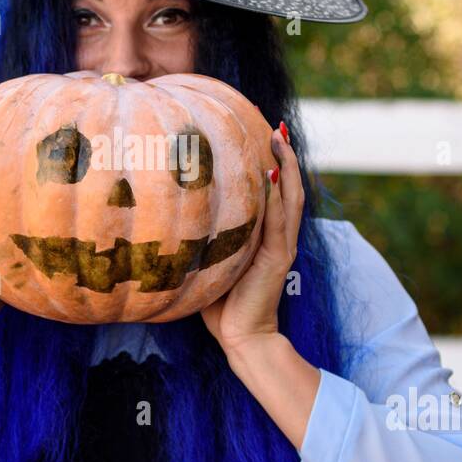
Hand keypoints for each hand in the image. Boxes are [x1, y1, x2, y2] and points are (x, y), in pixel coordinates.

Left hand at [201, 121, 299, 359]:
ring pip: (291, 197)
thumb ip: (205, 238)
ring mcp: (281, 246)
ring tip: (278, 139)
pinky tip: (270, 174)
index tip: (261, 133)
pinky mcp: (277, 258)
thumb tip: (169, 214)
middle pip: (289, 186)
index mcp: (267, 236)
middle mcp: (279, 236)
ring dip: (286, 166)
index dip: (273, 162)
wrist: (242, 337)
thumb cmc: (220, 303)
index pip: (275, 192)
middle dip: (284, 154)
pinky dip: (277, 196)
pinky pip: (280, 221)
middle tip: (274, 125)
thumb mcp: (212, 261)